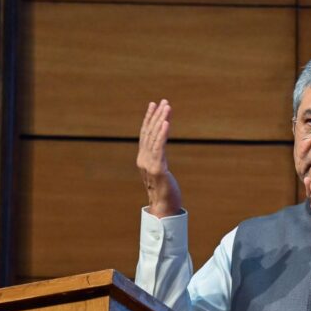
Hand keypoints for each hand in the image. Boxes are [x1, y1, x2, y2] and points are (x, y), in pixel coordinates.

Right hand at [136, 99, 181, 217]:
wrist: (163, 208)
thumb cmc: (165, 192)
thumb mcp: (161, 173)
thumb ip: (159, 161)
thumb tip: (161, 153)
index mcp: (143, 159)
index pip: (145, 134)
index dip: (148, 119)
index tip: (154, 105)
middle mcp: (143, 160)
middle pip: (149, 133)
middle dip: (156, 115)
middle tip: (164, 101)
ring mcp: (149, 164)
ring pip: (154, 137)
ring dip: (160, 120)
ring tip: (167, 107)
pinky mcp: (157, 169)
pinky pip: (159, 148)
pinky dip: (162, 134)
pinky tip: (165, 123)